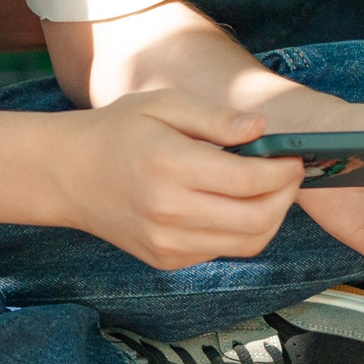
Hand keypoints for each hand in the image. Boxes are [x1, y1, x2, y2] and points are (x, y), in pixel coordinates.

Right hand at [54, 91, 304, 270]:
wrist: (67, 174)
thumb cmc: (118, 130)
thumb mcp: (164, 104)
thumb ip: (216, 117)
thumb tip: (262, 129)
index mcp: (169, 166)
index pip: (248, 179)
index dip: (283, 170)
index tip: (296, 154)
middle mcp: (169, 212)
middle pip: (257, 219)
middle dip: (286, 196)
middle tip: (291, 172)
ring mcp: (167, 242)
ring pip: (247, 243)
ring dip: (271, 217)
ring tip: (270, 188)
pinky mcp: (167, 260)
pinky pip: (223, 251)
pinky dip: (241, 230)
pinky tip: (235, 203)